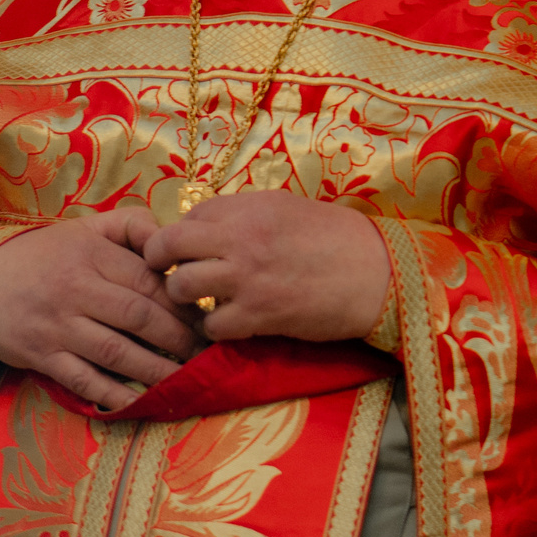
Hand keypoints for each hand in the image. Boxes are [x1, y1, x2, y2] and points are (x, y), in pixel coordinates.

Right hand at [0, 209, 205, 413]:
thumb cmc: (44, 257)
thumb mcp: (84, 229)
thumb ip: (130, 225)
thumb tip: (172, 239)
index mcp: (90, 255)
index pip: (148, 280)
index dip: (182, 301)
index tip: (207, 317)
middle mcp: (75, 290)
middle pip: (139, 317)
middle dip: (180, 338)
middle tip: (207, 353)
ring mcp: (58, 327)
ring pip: (117, 353)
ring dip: (157, 370)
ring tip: (187, 379)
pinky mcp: (43, 357)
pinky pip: (85, 381)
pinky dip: (115, 395)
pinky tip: (142, 402)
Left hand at [143, 191, 391, 344]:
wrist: (377, 274)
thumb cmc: (337, 238)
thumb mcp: (287, 208)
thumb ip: (245, 214)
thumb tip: (208, 225)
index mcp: (249, 208)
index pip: (190, 216)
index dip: (184, 234)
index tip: (190, 248)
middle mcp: (240, 239)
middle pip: (168, 245)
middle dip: (160, 260)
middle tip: (170, 272)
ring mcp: (246, 279)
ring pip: (181, 287)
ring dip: (184, 297)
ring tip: (199, 301)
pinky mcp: (259, 316)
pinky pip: (211, 326)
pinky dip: (214, 328)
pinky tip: (230, 323)